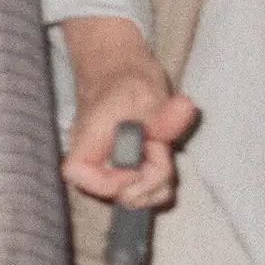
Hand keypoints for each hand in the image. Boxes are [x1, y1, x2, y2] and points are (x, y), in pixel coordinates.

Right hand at [61, 19, 195, 210]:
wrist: (122, 69)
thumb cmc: (125, 78)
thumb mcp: (147, 93)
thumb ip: (166, 112)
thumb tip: (187, 108)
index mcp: (88, 139)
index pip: (78, 174)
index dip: (109, 182)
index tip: (136, 167)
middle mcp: (93, 159)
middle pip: (115, 194)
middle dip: (148, 179)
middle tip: (158, 147)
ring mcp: (109, 167)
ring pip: (133, 196)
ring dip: (158, 180)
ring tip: (160, 147)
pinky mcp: (125, 169)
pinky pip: (142, 188)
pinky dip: (159, 179)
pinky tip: (161, 154)